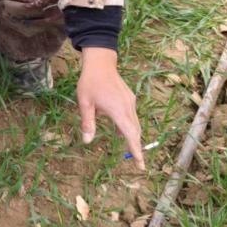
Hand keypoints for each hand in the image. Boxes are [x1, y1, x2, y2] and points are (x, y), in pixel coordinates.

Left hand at [77, 48, 143, 169]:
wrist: (101, 62)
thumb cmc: (90, 82)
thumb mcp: (85, 103)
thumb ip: (87, 122)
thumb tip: (87, 141)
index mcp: (118, 111)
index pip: (130, 135)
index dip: (136, 151)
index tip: (141, 164)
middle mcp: (128, 107)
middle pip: (135, 131)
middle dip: (137, 147)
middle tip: (137, 162)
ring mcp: (130, 102)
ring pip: (135, 123)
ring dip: (132, 136)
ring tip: (130, 148)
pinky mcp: (129, 98)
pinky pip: (132, 115)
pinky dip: (129, 125)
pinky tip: (120, 128)